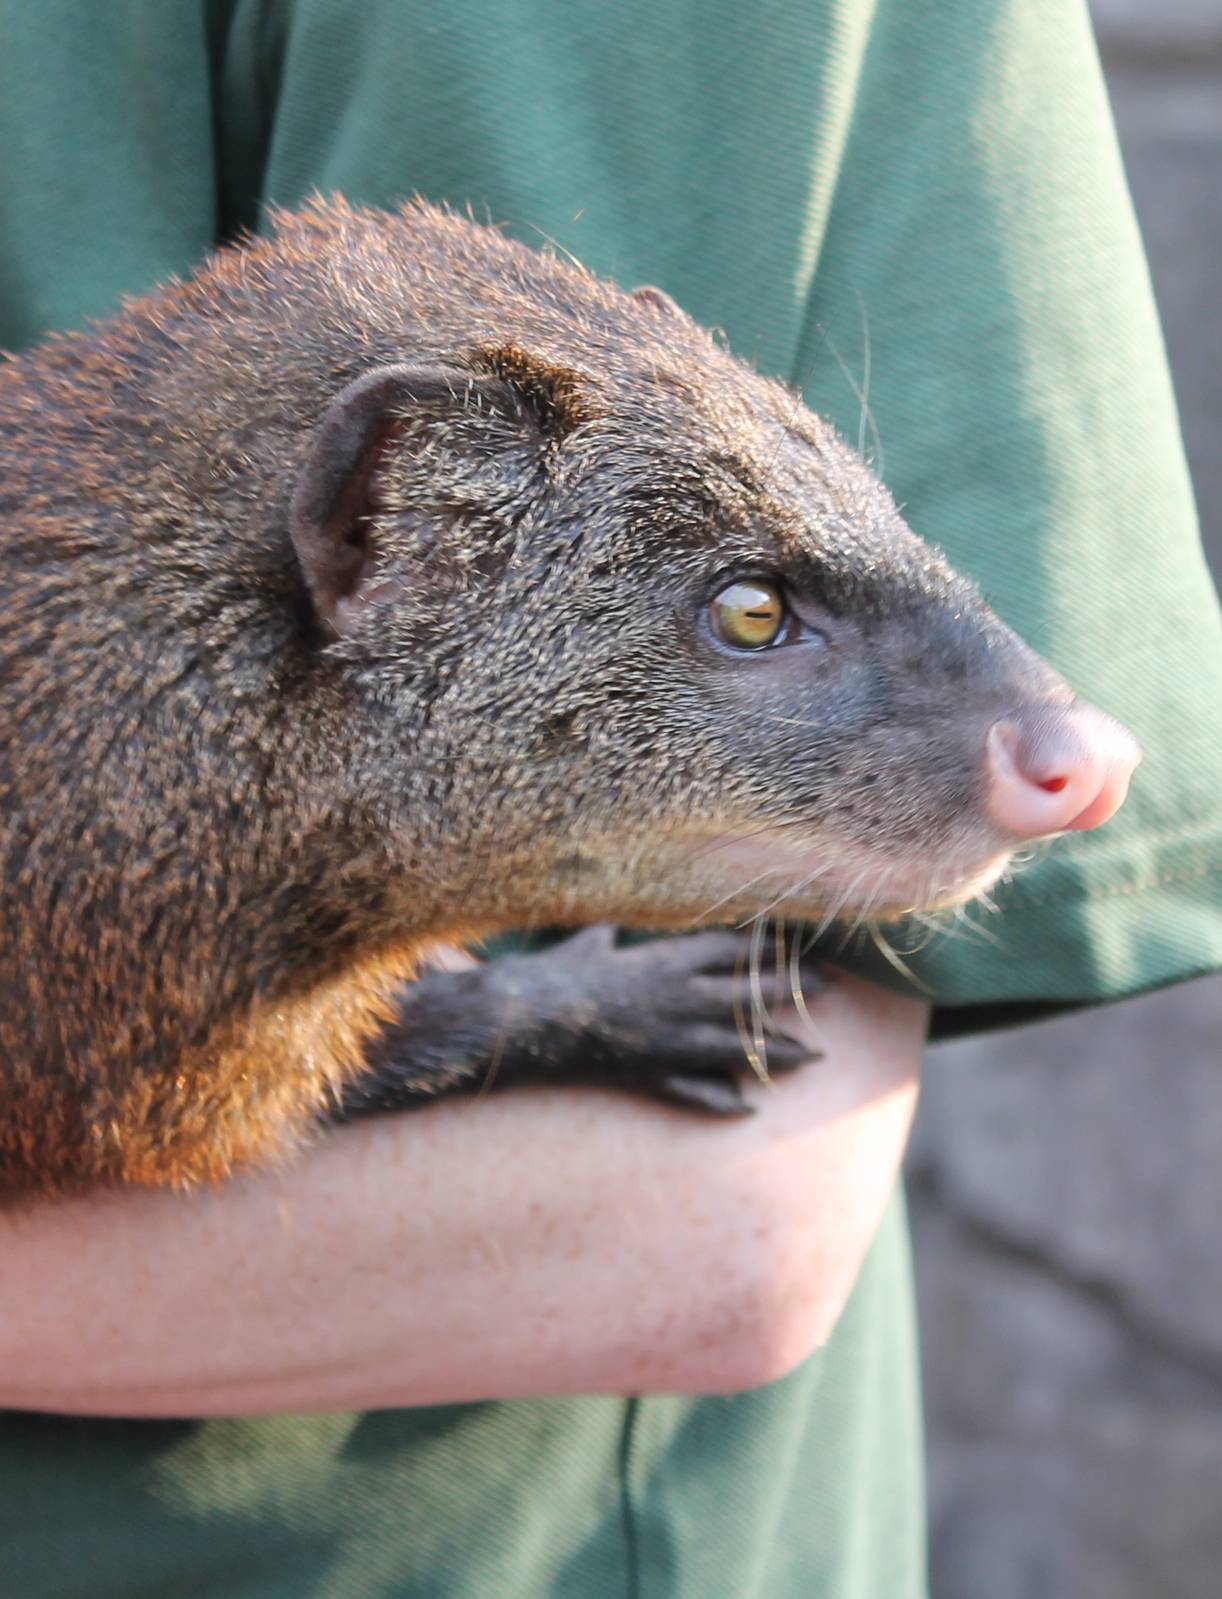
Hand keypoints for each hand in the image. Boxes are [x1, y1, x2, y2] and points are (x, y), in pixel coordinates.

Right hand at [342, 925, 825, 1119]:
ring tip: (815, 1056)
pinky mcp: (651, 1073)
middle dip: (794, 991)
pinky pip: (694, 1090)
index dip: (770, 947)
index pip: (734, 948)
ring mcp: (670, 1038)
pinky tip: (746, 1110)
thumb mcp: (583, 945)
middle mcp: (680, 997)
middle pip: (751, 992)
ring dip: (779, 1050)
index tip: (800, 944)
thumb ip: (602, 939)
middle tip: (831, 990)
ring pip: (739, 1044)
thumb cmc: (551, 974)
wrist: (525, 1018)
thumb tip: (606, 929)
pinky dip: (720, 1100)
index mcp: (667, 958)